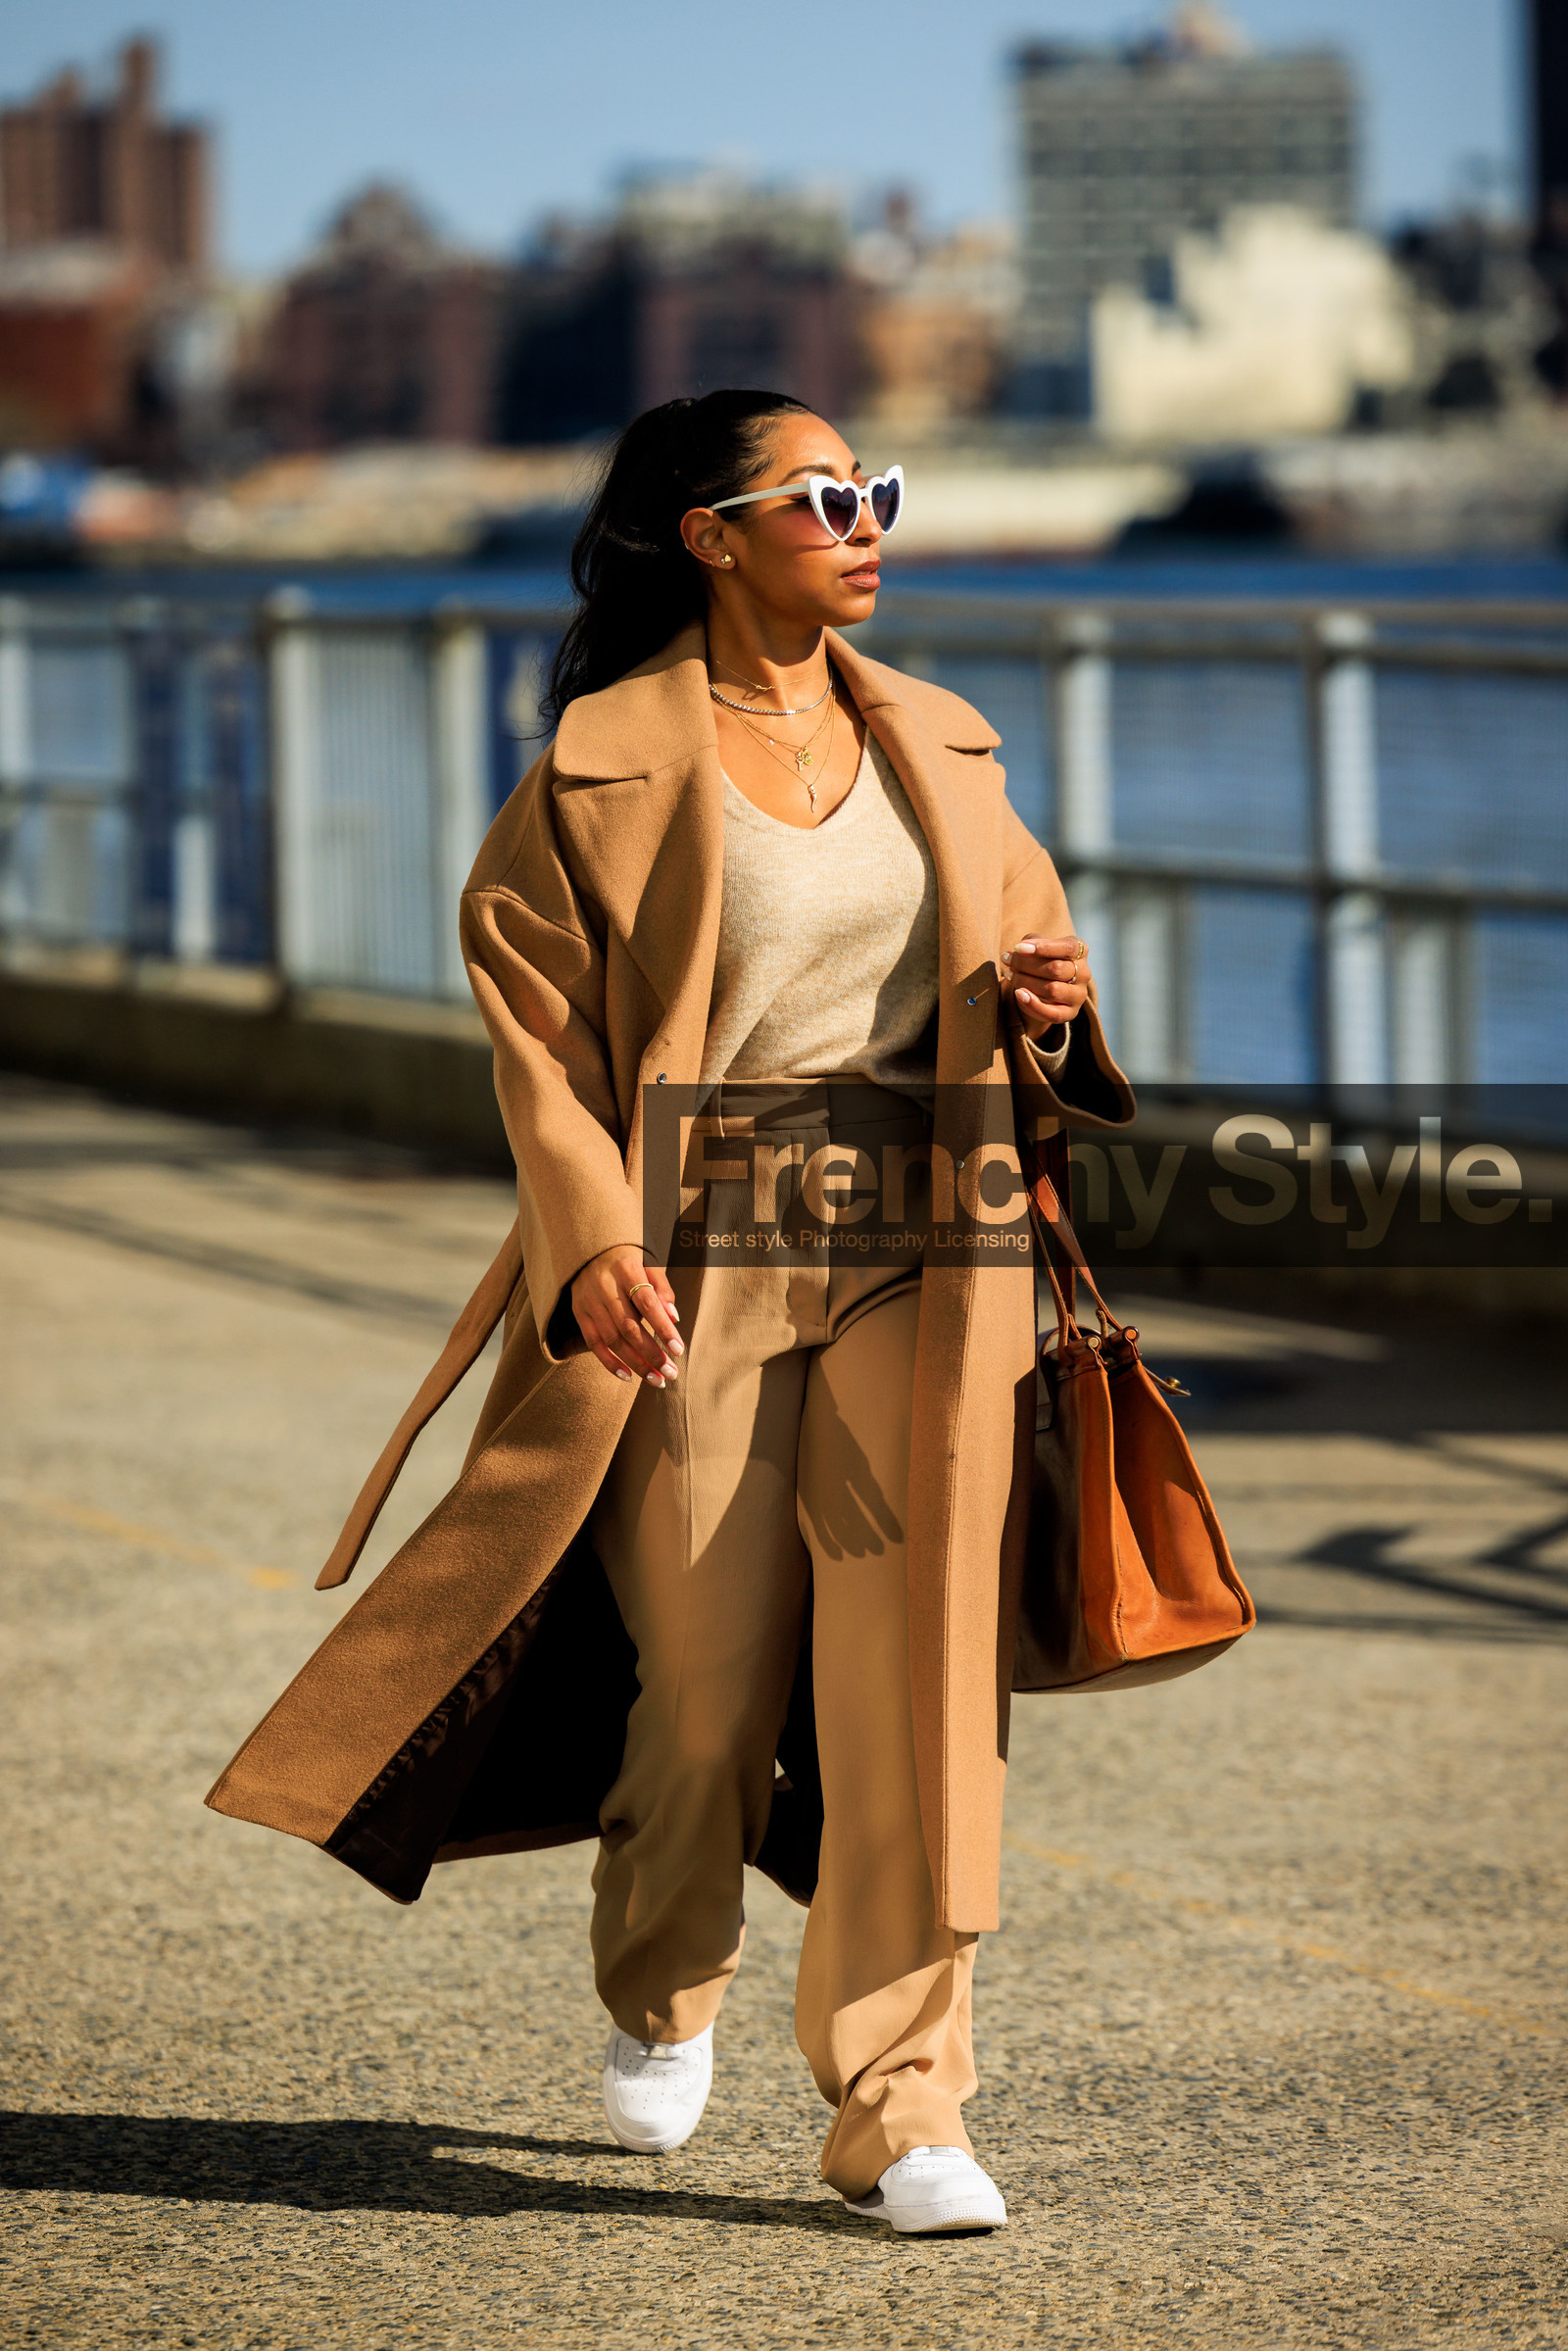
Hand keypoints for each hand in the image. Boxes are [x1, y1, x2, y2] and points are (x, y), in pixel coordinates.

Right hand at [571, 1246, 682, 1386]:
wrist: (590, 1250)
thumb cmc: (629, 1261)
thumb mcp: (649, 1264)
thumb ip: (662, 1289)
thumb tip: (675, 1318)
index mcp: (626, 1269)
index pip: (647, 1303)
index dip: (663, 1328)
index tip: (678, 1350)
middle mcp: (604, 1286)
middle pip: (629, 1327)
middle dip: (651, 1354)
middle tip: (671, 1373)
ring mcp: (589, 1301)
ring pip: (612, 1340)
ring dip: (635, 1364)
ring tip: (656, 1379)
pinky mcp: (580, 1313)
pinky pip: (593, 1343)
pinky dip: (610, 1363)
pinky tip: (628, 1377)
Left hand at [1001, 933, 1089, 1039]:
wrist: (1044, 986)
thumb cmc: (1041, 959)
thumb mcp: (1038, 945)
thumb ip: (1031, 942)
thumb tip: (1019, 950)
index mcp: (1080, 951)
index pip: (1067, 947)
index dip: (1043, 947)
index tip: (1019, 947)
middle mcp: (1084, 973)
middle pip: (1056, 968)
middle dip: (1026, 964)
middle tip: (1007, 960)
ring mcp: (1079, 995)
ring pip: (1052, 990)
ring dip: (1025, 982)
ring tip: (1008, 975)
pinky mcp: (1070, 1013)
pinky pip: (1053, 1014)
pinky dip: (1033, 1004)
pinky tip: (1018, 994)